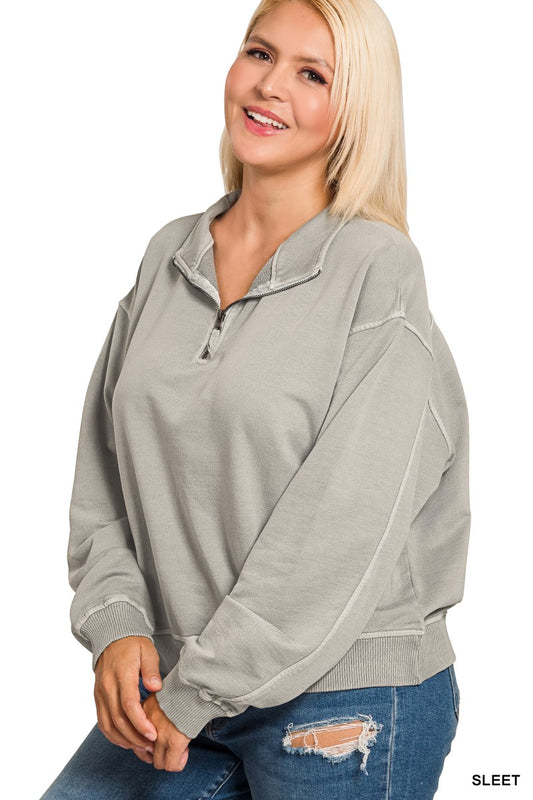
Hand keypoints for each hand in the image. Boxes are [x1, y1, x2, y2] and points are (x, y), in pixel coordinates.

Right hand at [94, 635, 162, 760]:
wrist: (112, 638)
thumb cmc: (133, 645)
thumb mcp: (147, 650)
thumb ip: (151, 669)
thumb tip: (155, 687)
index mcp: (121, 674)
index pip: (128, 704)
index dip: (140, 722)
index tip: (152, 734)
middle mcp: (107, 686)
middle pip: (118, 719)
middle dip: (134, 736)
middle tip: (151, 745)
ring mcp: (100, 693)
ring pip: (107, 725)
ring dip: (124, 739)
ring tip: (141, 746)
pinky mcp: (97, 698)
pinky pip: (102, 722)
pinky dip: (112, 735)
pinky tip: (126, 741)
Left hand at [142, 693, 191, 771]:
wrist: (194, 683)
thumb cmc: (182, 686)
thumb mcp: (162, 695)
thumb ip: (155, 709)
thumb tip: (161, 722)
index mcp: (143, 712)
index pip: (135, 738)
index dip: (148, 743)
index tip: (160, 739)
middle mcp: (147, 726)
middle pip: (144, 753)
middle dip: (157, 753)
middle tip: (170, 747)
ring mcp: (160, 735)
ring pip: (158, 763)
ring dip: (169, 759)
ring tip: (180, 748)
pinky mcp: (174, 742)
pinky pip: (172, 765)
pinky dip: (178, 763)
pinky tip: (185, 751)